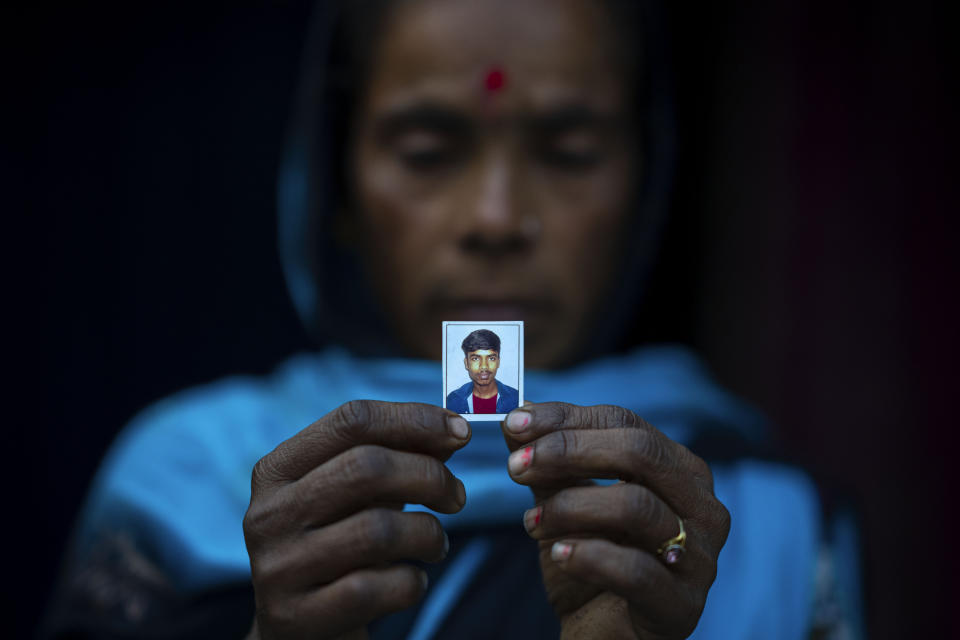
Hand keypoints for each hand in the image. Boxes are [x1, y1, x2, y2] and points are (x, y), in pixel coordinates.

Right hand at [242, 401, 470, 639]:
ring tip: (436, 544)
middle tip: (456, 496)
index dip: (414, 419)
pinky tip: (412, 581)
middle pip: (366, 468)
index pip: (351, 420)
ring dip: (426, 534)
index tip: (461, 431)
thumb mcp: (359, 496)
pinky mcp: (297, 617)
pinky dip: (411, 582)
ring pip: (377, 530)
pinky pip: (376, 588)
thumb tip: (453, 432)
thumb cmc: (338, 547)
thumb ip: (400, 458)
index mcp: (278, 469)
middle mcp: (268, 513)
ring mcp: (278, 567)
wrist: (298, 629)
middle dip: (429, 476)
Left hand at [501, 402, 729, 639]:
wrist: (602, 638)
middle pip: (640, 452)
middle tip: (516, 466)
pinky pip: (637, 571)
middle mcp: (703, 506)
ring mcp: (700, 557)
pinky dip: (590, 557)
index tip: (514, 423)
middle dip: (568, 451)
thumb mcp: (566, 503)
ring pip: (636, 506)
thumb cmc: (592, 564)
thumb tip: (514, 417)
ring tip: (530, 522)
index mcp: (680, 470)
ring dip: (571, 506)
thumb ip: (548, 463)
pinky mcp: (682, 607)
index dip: (566, 418)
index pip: (625, 423)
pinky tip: (558, 555)